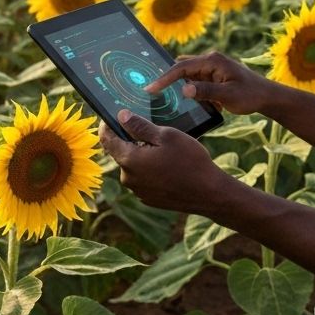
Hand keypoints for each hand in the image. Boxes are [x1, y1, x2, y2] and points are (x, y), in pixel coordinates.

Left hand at [99, 109, 227, 213]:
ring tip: (163, 148)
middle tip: (149, 129)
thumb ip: (140, 126)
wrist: (208, 193)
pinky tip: (168, 164)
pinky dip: (150, 169)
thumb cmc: (189, 160)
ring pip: (133, 166)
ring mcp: (138, 191)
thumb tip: (121, 116)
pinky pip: (143, 178)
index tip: (111, 115)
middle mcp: (128, 178)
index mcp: (129, 160)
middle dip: (130, 140)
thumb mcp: (167, 135)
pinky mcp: (148, 198)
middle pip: (121, 152)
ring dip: (142, 155)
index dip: (106, 126)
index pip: (107, 140)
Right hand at [144, 51, 275, 116]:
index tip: (150, 88)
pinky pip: (197, 82)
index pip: (182, 67)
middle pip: (182, 69)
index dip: (164, 78)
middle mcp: (210, 61)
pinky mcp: (214, 76)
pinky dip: (193, 92)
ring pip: (188, 76)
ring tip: (171, 99)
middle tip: (151, 93)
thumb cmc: (250, 95)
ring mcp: (212, 68)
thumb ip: (206, 91)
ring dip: (183, 88)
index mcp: (212, 61)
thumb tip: (184, 88)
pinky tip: (194, 103)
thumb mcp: (228, 95)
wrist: (267, 96)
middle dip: (168, 80)